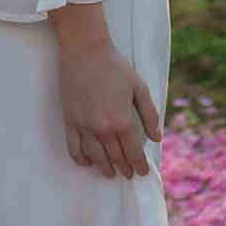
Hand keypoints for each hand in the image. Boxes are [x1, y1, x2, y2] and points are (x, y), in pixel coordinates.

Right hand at [55, 37, 160, 179]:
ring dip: (104, 168)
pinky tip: (87, 162)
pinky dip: (81, 159)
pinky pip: (74, 147)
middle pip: (115, 158)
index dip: (140, 165)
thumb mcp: (139, 88)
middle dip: (124, 168)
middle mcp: (103, 128)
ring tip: (110, 172)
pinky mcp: (69, 120)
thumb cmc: (115, 67)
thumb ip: (150, 115)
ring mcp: (84, 126)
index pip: (134, 153)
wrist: (84, 51)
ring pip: (95, 157)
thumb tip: (156, 138)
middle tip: (128, 174)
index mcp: (123, 120)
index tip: (142, 172)